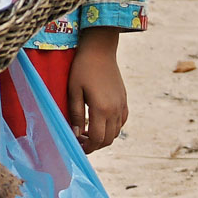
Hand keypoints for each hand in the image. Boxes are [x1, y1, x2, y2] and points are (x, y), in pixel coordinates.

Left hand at [67, 28, 128, 154]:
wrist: (100, 50)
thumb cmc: (82, 68)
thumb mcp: (73, 90)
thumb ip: (75, 114)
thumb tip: (75, 134)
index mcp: (101, 109)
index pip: (97, 138)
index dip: (87, 147)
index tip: (77, 147)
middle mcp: (115, 110)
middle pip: (108, 139)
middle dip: (94, 145)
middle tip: (80, 141)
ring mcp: (121, 105)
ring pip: (116, 132)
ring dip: (103, 137)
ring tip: (87, 131)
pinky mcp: (124, 100)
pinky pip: (121, 121)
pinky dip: (112, 128)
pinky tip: (100, 122)